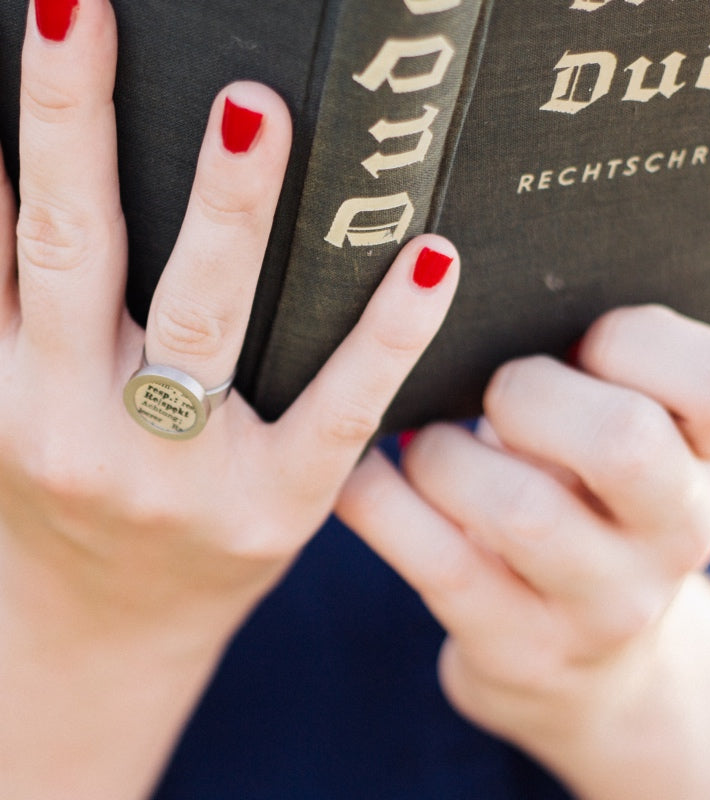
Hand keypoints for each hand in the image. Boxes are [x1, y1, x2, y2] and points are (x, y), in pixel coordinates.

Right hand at [0, 1, 457, 795]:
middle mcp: (86, 427)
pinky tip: (429, 257)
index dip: (38, 120)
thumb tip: (41, 166)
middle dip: (88, 126)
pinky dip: (385, 334)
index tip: (55, 15)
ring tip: (255, 114)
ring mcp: (188, 474)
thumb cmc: (75, 491)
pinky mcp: (280, 506)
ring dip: (228, 214)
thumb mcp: (30, 398)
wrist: (115, 621)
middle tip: (101, 13)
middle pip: (86, 255)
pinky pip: (337, 409)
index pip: (19, 232)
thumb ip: (36, 297)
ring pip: (205, 325)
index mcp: (18, 389)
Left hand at [337, 305, 709, 790]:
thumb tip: (458, 276)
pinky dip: (381, 502)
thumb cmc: (591, 505)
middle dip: (525, 394)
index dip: (632, 340)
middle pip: (619, 439)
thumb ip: (593, 371)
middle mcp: (677, 534)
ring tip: (426, 446)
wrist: (587, 658)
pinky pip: (437, 561)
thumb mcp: (629, 440)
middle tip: (492, 394)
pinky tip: (357, 474)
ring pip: (518, 508)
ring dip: (443, 456)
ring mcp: (603, 603)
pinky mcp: (521, 645)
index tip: (578, 342)